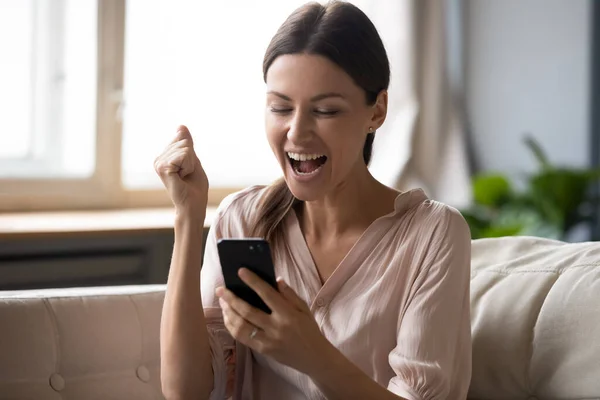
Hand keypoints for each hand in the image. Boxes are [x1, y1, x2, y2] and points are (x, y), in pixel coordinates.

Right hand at [154, 125, 208, 215]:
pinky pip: (184, 155)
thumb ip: (187, 144)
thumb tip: (181, 126)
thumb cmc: (195, 187)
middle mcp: (159, 159)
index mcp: (164, 157)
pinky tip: (182, 177)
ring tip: (184, 177)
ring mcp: (159, 163)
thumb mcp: (193, 160)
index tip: (188, 169)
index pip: (182, 138)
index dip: (192, 154)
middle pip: (184, 141)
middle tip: (187, 174)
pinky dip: (189, 166)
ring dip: (191, 163)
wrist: (193, 205)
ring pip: (185, 148)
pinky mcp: (162, 167)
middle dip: (192, 158)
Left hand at [216, 269, 330, 374]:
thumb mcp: (304, 309)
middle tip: (220, 289)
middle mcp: (276, 328)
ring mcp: (268, 341)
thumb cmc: (309, 330)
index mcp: (288, 314)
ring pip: (241, 326)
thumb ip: (290, 294)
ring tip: (222, 302)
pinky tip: (228, 317)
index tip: (240, 271)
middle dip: (231, 299)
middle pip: (248, 311)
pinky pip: (242, 338)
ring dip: (228, 313)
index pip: (267, 294)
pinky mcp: (262, 350)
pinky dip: (232, 326)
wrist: (314, 357)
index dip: (253, 282)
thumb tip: (275, 279)